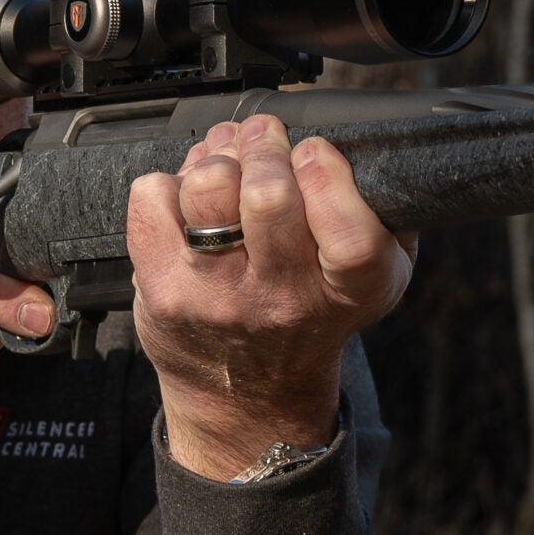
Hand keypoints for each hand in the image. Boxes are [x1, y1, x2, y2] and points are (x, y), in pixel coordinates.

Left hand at [127, 115, 414, 480]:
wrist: (248, 395)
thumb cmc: (310, 315)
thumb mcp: (374, 281)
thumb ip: (381, 216)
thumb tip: (351, 145)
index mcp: (349, 292)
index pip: (348, 229)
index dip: (328, 173)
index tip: (314, 154)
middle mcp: (282, 299)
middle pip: (269, 195)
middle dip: (265, 146)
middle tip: (265, 139)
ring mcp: (217, 296)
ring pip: (208, 187)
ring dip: (218, 156)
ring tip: (228, 162)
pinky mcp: (164, 290)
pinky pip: (153, 198)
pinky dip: (169, 183)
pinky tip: (190, 200)